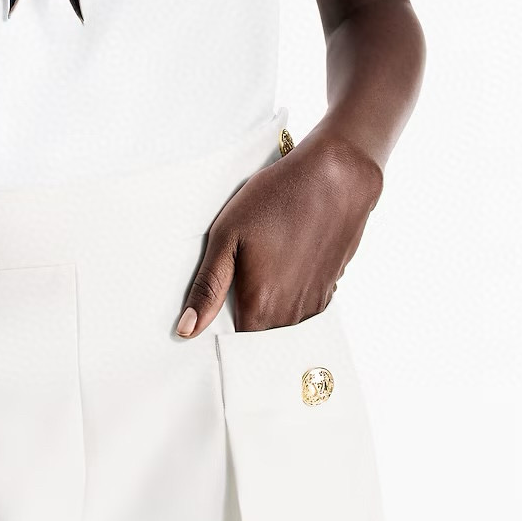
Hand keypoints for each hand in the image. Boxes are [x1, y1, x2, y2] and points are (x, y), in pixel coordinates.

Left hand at [175, 133, 383, 336]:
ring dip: (269, 301)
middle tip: (240, 269)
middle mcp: (290, 316)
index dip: (220, 324)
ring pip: (280, 320)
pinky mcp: (329, 290)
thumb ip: (208, 287)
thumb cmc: (277, 199)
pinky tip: (286, 257)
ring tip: (264, 259)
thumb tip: (186, 329)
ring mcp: (313, 304)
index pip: (233, 342)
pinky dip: (290, 291)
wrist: (335, 178)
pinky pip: (300, 306)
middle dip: (244, 311)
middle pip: (258, 332)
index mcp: (261, 306)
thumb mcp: (227, 234)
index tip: (217, 299)